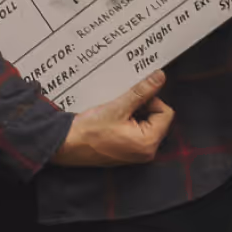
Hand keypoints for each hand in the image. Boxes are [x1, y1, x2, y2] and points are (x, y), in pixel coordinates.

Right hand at [53, 71, 174, 166]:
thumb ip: (141, 92)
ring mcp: (137, 154)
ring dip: (132, 115)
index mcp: (148, 142)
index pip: (165, 113)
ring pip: (145, 125)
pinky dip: (126, 123)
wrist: (66, 145)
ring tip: (114, 115)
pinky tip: (111, 122)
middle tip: (121, 107)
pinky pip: (135, 133)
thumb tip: (159, 78)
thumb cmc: (89, 131)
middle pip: (157, 119)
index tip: (131, 99)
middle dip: (141, 109)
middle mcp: (147, 152)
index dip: (151, 101)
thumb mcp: (117, 107)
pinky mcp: (127, 152)